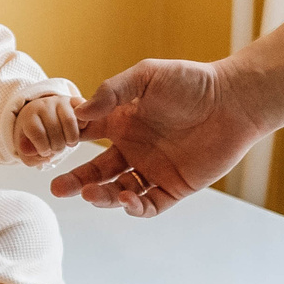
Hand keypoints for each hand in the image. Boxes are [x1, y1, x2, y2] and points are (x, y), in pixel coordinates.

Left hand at [13, 94, 82, 163]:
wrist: (41, 116)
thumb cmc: (33, 136)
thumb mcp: (26, 149)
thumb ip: (29, 156)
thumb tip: (41, 154)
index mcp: (29, 116)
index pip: (36, 132)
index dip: (42, 147)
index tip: (44, 152)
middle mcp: (44, 105)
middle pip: (55, 129)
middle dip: (57, 147)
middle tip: (55, 149)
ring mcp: (60, 101)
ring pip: (70, 121)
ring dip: (71, 139)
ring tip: (67, 143)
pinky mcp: (74, 101)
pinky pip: (82, 112)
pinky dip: (83, 125)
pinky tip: (77, 132)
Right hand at [48, 55, 262, 216]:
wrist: (234, 101)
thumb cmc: (191, 82)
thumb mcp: (146, 76)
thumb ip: (112, 91)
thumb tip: (80, 113)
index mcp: (123, 121)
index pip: (85, 135)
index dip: (65, 141)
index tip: (49, 146)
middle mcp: (134, 148)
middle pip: (97, 171)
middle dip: (76, 181)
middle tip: (57, 188)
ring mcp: (154, 169)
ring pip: (119, 191)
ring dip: (102, 196)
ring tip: (91, 194)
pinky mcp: (175, 186)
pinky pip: (149, 204)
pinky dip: (134, 207)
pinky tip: (126, 198)